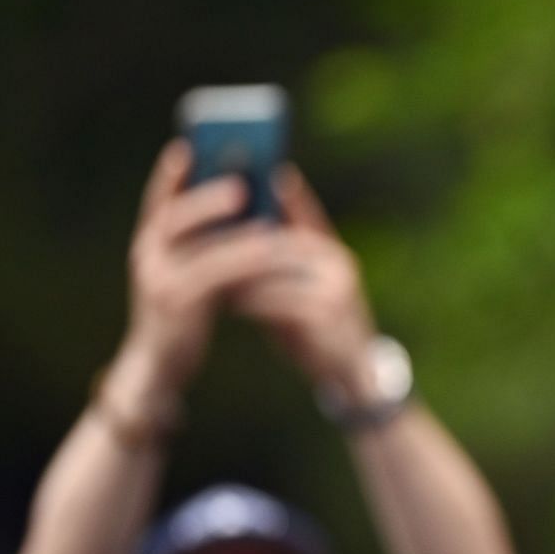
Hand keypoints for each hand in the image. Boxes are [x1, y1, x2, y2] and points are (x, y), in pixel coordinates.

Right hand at [113, 142, 283, 398]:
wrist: (161, 365)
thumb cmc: (184, 315)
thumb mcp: (191, 273)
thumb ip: (207, 242)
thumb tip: (246, 203)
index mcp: (149, 244)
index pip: (158, 201)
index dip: (171, 174)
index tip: (188, 146)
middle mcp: (146, 256)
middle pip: (174, 216)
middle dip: (206, 196)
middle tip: (241, 182)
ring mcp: (157, 280)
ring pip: (197, 245)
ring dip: (232, 228)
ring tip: (264, 217)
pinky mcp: (176, 304)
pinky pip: (215, 274)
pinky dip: (243, 259)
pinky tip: (268, 250)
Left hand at [227, 167, 378, 399]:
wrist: (355, 377)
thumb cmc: (315, 330)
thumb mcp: (296, 290)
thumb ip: (274, 262)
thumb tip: (230, 235)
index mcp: (329, 250)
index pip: (298, 209)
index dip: (270, 191)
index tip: (234, 176)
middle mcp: (337, 261)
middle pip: (277, 237)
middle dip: (237, 234)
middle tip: (199, 233)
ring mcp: (337, 286)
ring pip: (273, 267)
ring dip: (237, 269)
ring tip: (204, 269)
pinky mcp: (329, 314)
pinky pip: (277, 300)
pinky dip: (248, 300)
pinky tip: (225, 302)